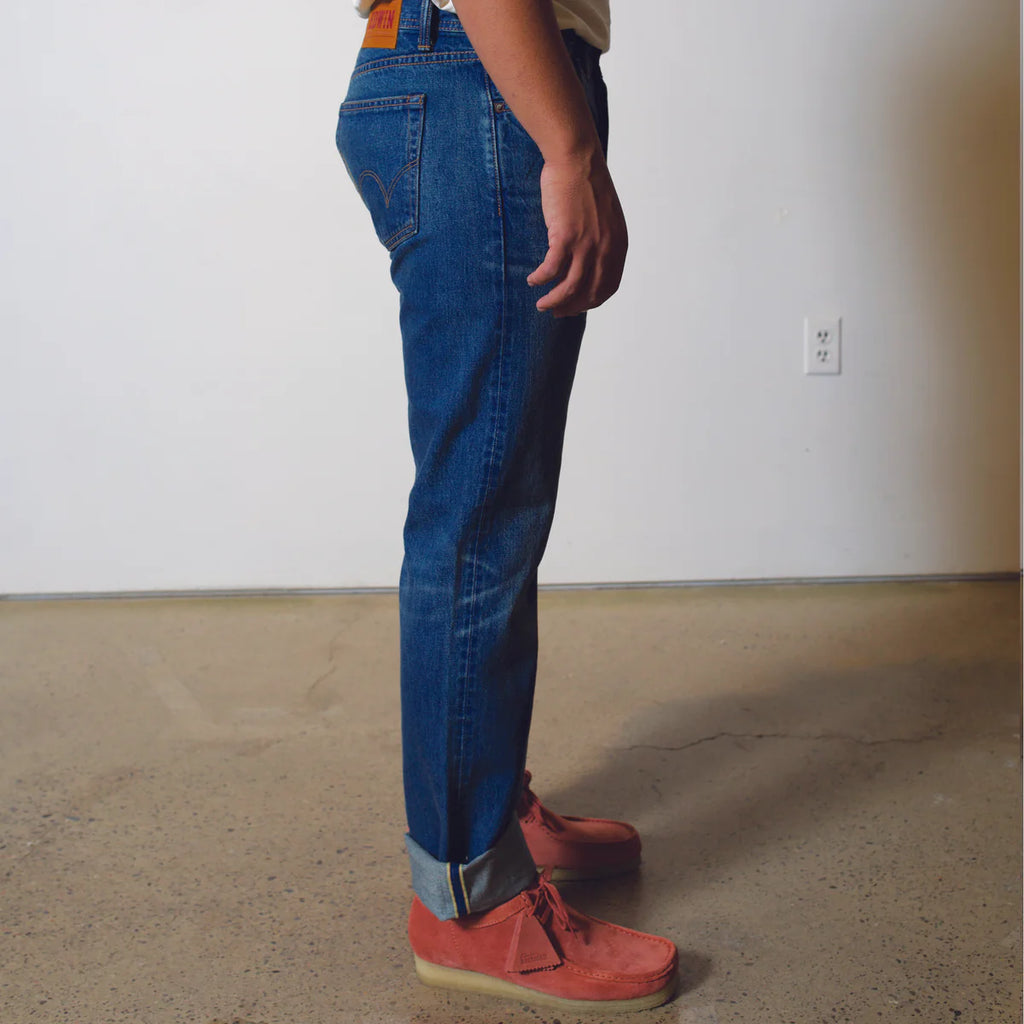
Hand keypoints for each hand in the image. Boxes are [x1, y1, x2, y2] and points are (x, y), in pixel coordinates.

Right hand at [527, 152, 627, 317]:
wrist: (577, 158)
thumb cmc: (586, 183)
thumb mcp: (605, 217)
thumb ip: (602, 240)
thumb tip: (587, 261)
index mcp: (617, 245)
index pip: (608, 287)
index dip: (591, 302)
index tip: (576, 306)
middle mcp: (605, 248)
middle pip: (589, 293)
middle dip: (572, 308)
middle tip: (557, 312)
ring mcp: (586, 244)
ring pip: (569, 288)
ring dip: (554, 301)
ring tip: (542, 305)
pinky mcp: (564, 237)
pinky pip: (551, 270)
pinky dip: (540, 279)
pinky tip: (532, 280)